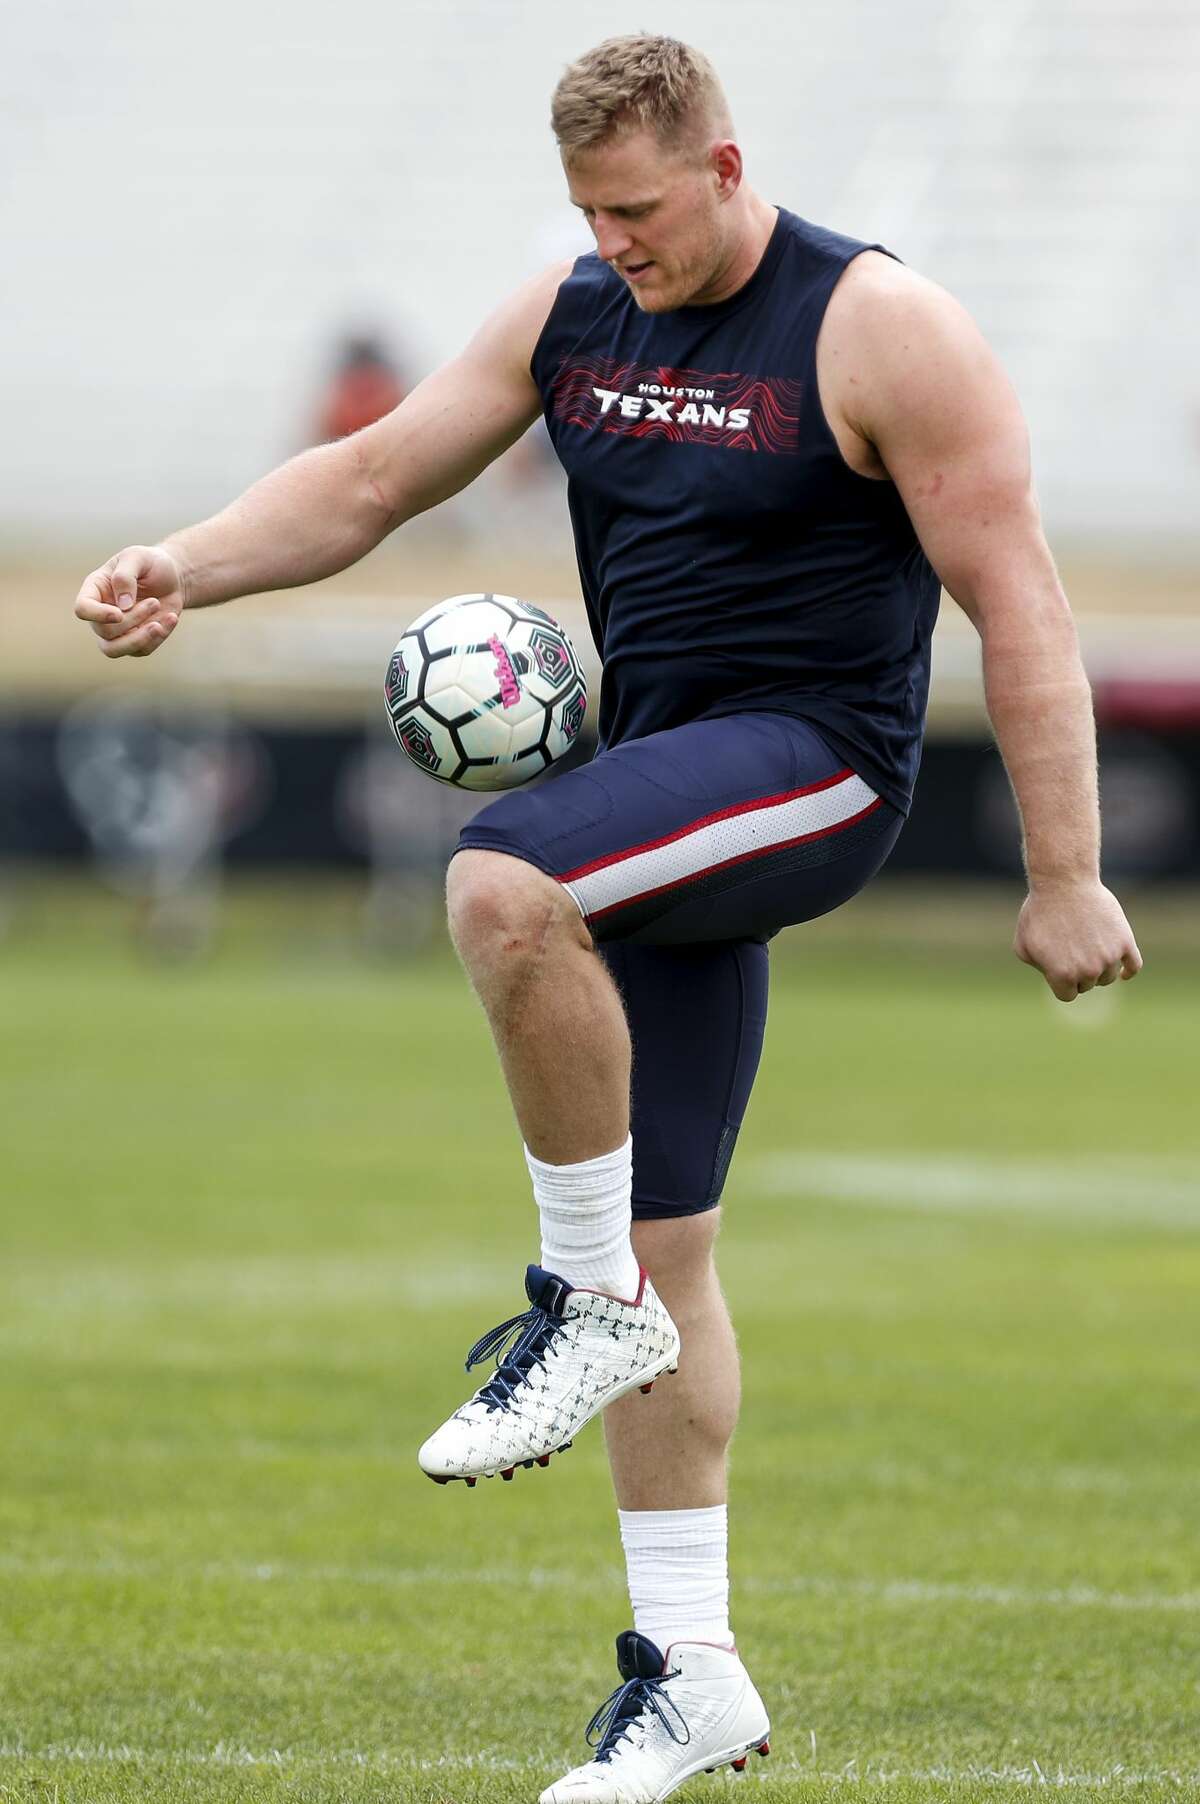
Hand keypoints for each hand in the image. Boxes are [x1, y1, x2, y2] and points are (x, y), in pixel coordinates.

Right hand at [74, 544, 185, 658]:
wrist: (172, 577)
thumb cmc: (150, 563)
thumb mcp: (137, 557)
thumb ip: (125, 576)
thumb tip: (123, 605)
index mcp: (95, 590)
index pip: (83, 609)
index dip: (97, 615)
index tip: (119, 613)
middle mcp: (101, 614)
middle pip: (105, 632)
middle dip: (132, 620)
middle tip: (154, 602)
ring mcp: (117, 630)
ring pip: (115, 650)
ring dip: (140, 638)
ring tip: (159, 622)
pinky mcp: (136, 640)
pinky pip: (143, 650)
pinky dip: (159, 636)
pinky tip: (171, 618)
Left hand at [1014, 880, 1142, 1001]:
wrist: (1064, 883)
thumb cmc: (1039, 912)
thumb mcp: (1024, 944)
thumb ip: (1039, 967)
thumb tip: (1054, 976)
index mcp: (1062, 975)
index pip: (1068, 995)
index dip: (1061, 981)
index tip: (1057, 966)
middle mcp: (1088, 970)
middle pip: (1087, 984)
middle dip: (1078, 971)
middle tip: (1070, 947)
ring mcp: (1109, 957)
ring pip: (1108, 976)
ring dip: (1099, 968)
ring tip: (1087, 947)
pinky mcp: (1125, 942)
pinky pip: (1134, 966)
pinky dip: (1128, 971)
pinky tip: (1123, 972)